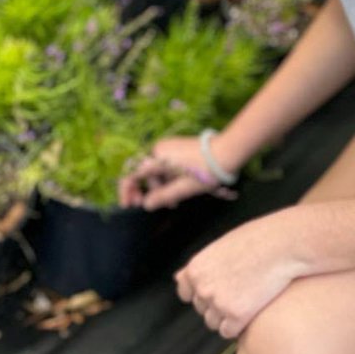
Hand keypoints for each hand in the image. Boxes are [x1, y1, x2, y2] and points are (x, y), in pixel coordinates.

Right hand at [117, 134, 236, 210]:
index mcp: (157, 158)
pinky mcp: (176, 149)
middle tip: (154, 206)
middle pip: (143, 173)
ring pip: (155, 171)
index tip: (129, 206)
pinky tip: (177, 190)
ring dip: (159, 187)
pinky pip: (164, 165)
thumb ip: (163, 197)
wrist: (228, 151)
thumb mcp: (184, 189)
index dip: (126, 191)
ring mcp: (168, 147)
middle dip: (146, 191)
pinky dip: (166, 179)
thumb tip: (146, 204)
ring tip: (173, 202)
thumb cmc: (206, 171)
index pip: (132, 174)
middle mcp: (159, 149)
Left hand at [175, 214, 301, 338]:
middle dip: (218, 303)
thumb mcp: (220, 247)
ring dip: (228, 316)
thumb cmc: (256, 241)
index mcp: (195, 269)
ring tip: (248, 296)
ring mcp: (218, 303)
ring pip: (214, 323)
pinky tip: (252, 308)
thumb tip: (177, 278)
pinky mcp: (237, 316)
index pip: (186, 293)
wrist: (283, 245)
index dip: (203, 291)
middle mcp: (202, 288)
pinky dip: (239, 325)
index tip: (220, 285)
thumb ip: (199, 266)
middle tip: (241, 287)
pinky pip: (229, 332)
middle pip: (202, 309)